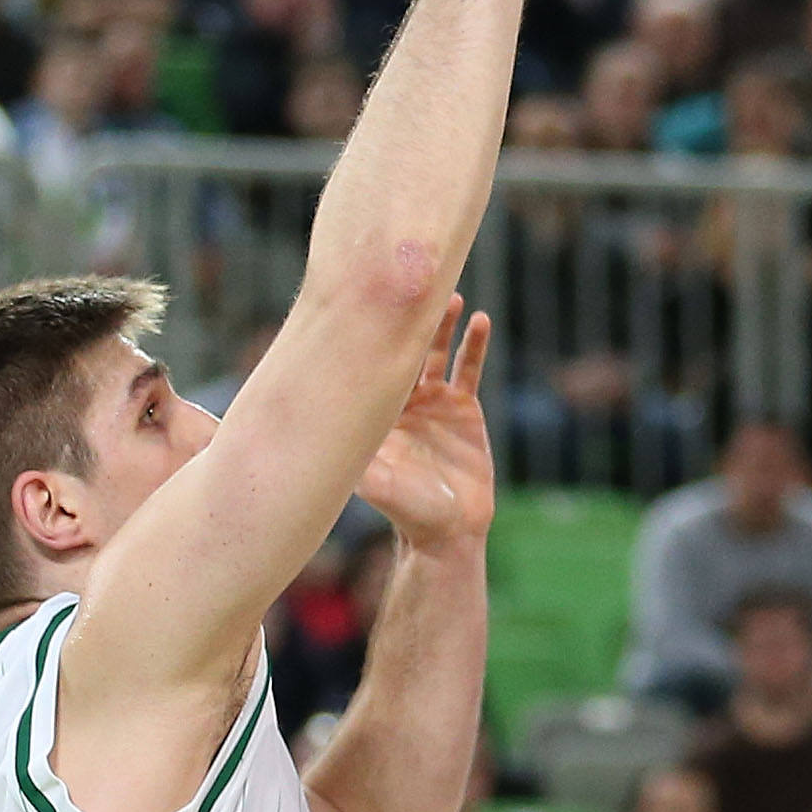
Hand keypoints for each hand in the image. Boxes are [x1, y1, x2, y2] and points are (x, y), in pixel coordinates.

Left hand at [353, 303, 499, 554]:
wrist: (449, 530)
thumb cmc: (407, 511)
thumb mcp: (379, 485)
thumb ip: (361, 464)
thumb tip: (331, 444)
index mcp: (375, 411)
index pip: (368, 362)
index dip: (369, 332)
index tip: (368, 300)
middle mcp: (400, 400)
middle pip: (401, 347)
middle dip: (405, 317)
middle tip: (409, 281)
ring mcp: (432, 402)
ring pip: (434, 351)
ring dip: (439, 323)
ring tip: (446, 294)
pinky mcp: (463, 409)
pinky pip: (468, 369)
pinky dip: (474, 344)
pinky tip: (480, 320)